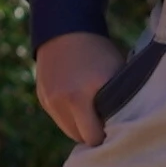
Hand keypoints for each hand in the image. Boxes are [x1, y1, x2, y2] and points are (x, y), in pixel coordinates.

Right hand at [32, 31, 121, 146]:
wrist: (65, 29)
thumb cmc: (99, 52)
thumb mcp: (114, 75)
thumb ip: (116, 103)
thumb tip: (124, 127)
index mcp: (78, 97)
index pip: (91, 137)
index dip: (106, 137)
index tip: (116, 130)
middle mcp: (59, 101)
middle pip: (78, 137)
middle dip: (92, 133)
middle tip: (107, 122)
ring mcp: (48, 99)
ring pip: (67, 129)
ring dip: (80, 126)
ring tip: (93, 112)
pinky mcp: (42, 97)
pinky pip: (59, 117)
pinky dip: (70, 115)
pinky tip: (79, 101)